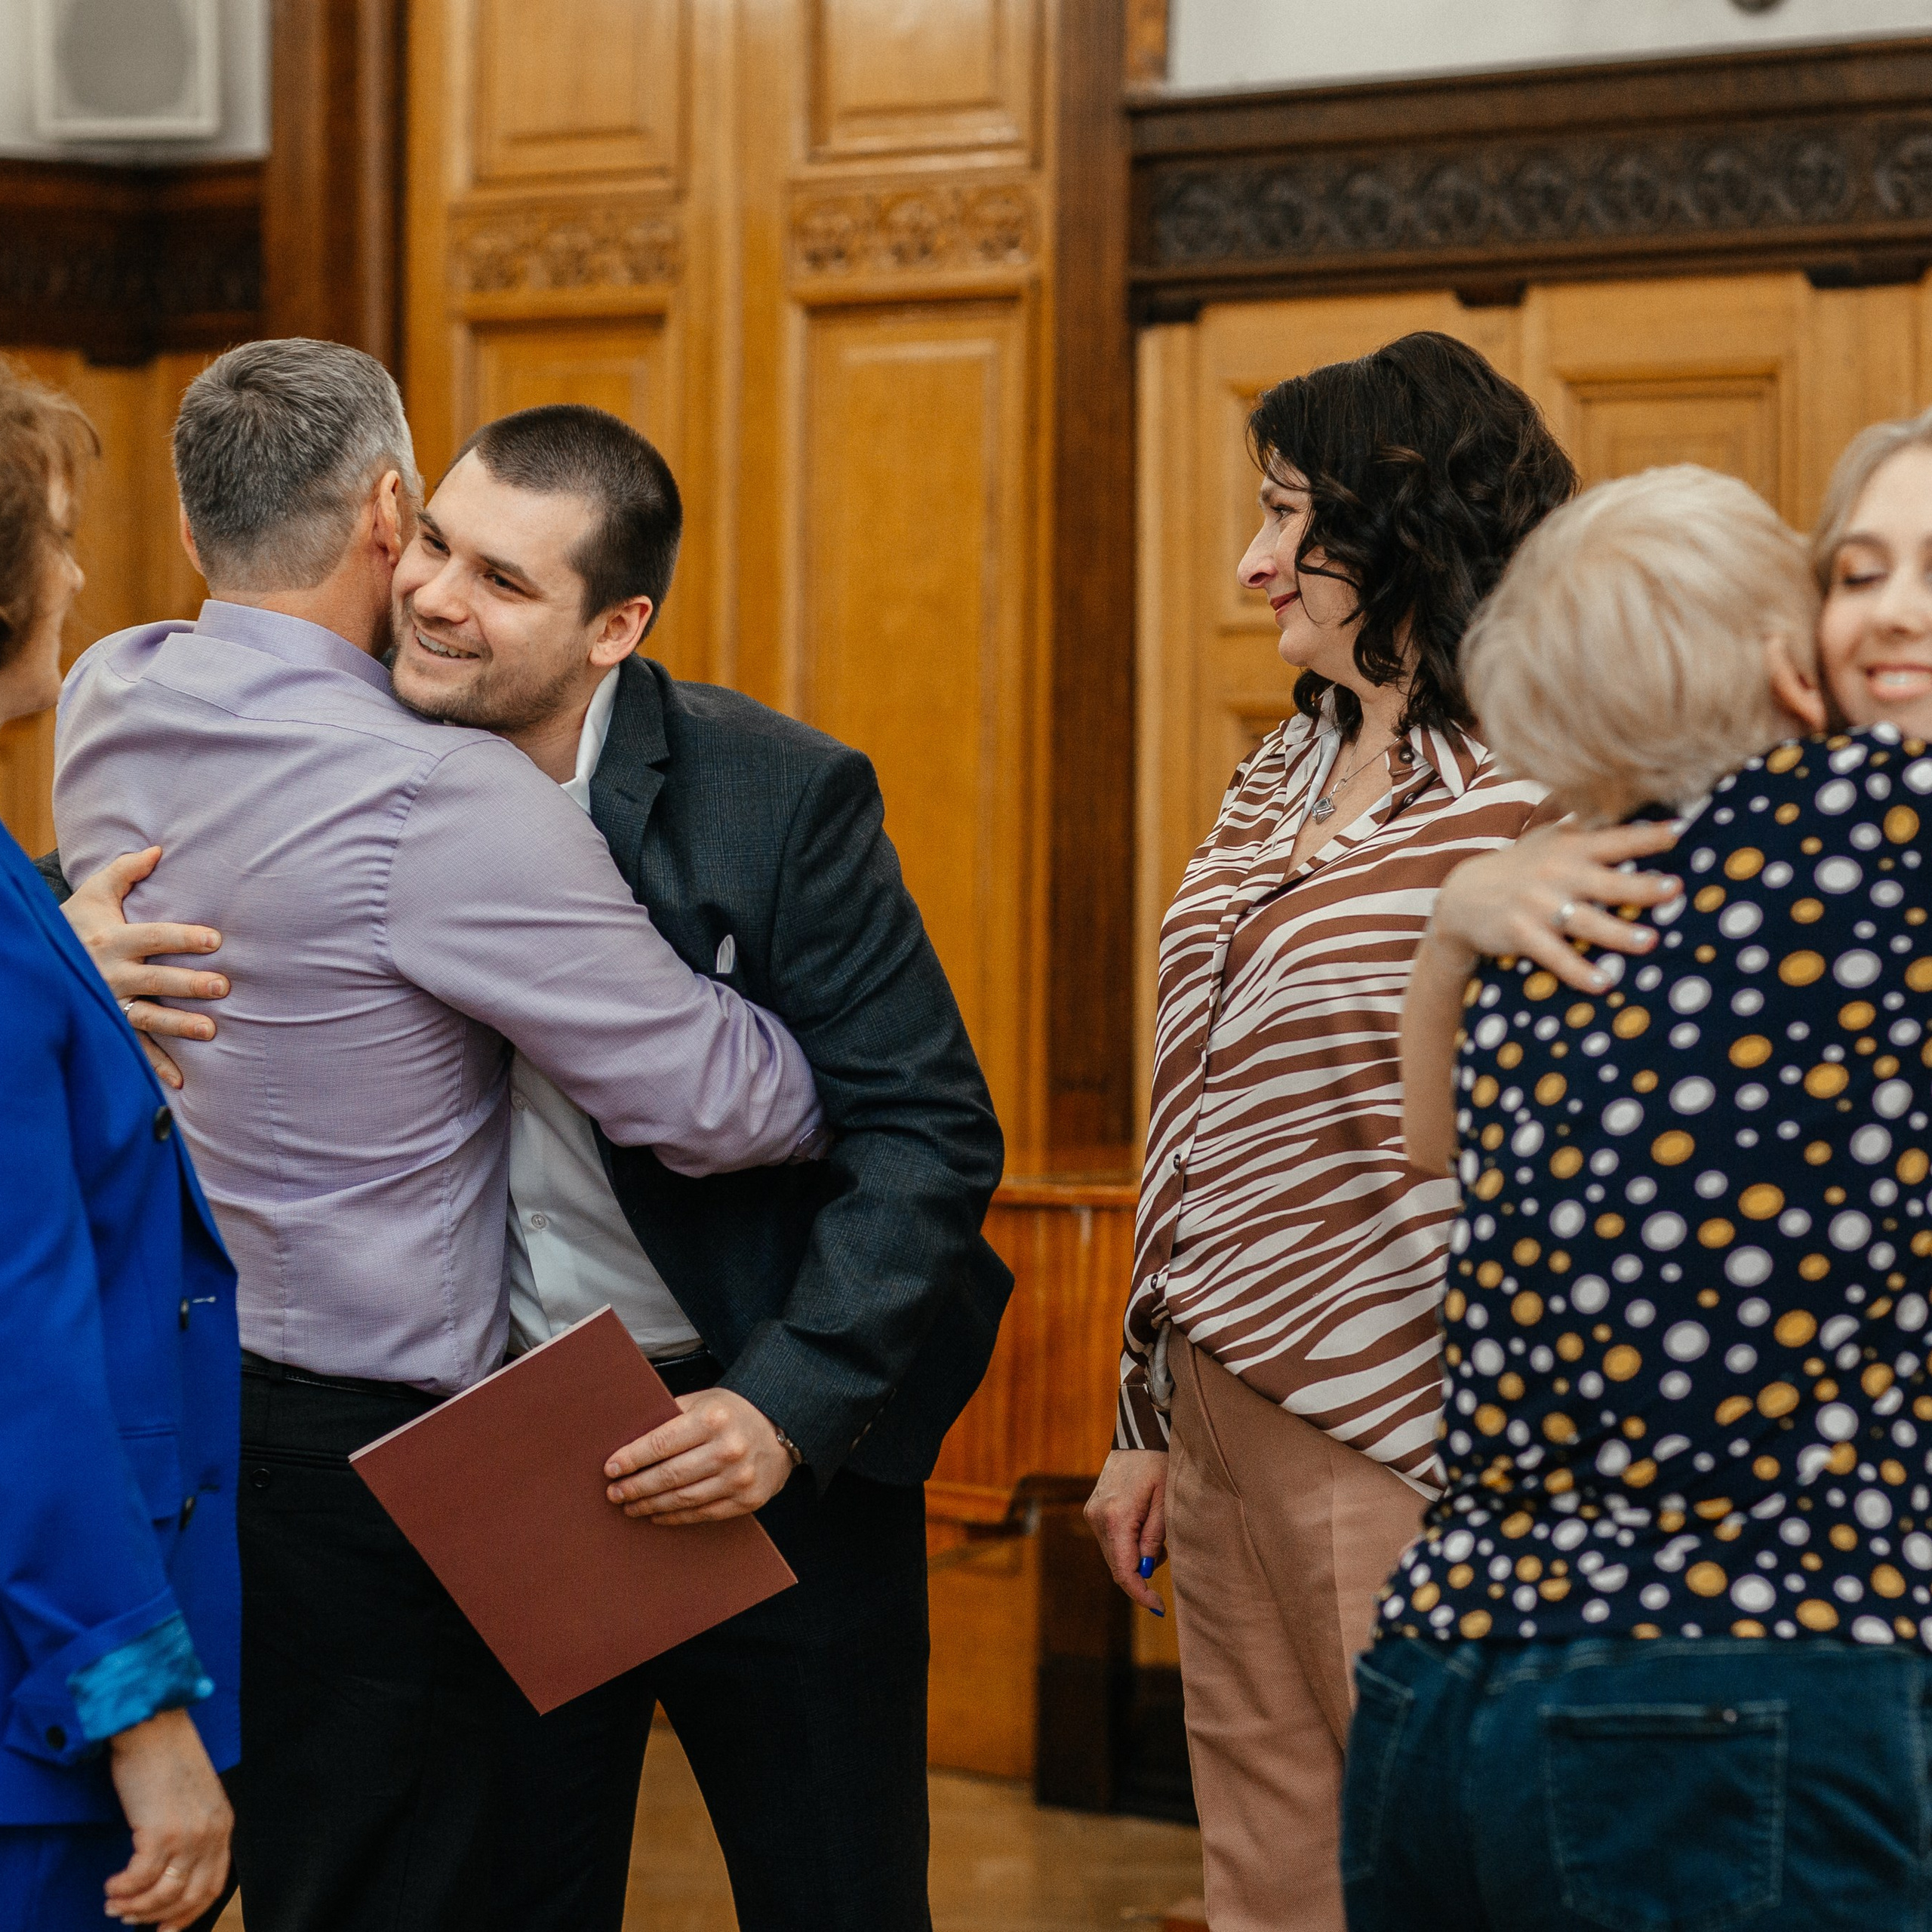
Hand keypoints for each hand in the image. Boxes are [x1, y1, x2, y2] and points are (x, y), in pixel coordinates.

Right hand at [61, 847, 226, 1090]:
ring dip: (179, 1025)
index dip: (183, 937)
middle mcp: (111, 973)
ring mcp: (109, 1003)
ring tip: (210, 1031)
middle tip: (223, 986)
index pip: (154, 937)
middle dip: (188, 984)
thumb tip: (158, 848)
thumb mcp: (95, 893)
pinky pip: (134, 1047)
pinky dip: (156, 1065)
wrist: (40, 956)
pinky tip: (181, 1081)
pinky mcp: (109, 1025)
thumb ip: (126, 871)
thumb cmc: (77, 921)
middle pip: (156, 979)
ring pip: (148, 1016)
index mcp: (112, 939)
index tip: (215, 939)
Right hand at [104, 1706, 231, 1929]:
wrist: (154, 1727)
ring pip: (162, 1893)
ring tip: (115, 1904)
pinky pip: (139, 1879)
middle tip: (130, 1918)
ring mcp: (187, 1834)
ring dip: (134, 1906)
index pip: (214, 1885)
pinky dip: (122, 1889)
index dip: (189, 1913)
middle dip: (157, 1916)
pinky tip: (110, 1886)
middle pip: (189, 1896)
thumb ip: (193, 1830)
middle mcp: (211, 1833)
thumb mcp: (195, 1797)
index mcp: (224, 1824)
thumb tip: (173, 1870)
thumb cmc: (167, 1759)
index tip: (165, 1930)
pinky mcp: (159, 1832)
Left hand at [604, 1387, 796, 1523]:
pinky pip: (703, 1513)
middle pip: (669, 1475)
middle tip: (613, 1493)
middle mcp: (729, 1449)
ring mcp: (740, 1478)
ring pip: (683, 1499)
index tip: (610, 1469)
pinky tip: (657, 1515)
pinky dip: (675, 1517)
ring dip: (651, 1505)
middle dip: (636, 1487)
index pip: (661, 1443)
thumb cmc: (731, 1413)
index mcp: (713, 1419)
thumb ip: (669, 1416)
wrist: (781, 1427)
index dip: (632, 1459)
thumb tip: (625, 1440)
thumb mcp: (703, 1401)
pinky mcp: (747, 1500)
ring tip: (630, 1506)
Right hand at [1083, 1448, 1169, 1614]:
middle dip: (1141, 1574)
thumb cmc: (1158, 1463)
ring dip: (1135, 1557)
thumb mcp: (1165, 1501)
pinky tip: (1144, 1526)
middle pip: (1116, 1566)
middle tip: (1166, 1561)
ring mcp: (1092, 1513)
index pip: (1123, 1571)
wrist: (1139, 1434)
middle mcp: (1097, 1518)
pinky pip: (1110, 1540)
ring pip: (1113, 1554)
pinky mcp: (1093, 1509)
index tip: (1158, 1607)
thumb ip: (1155, 1537)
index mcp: (1116, 1518)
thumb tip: (1146, 1568)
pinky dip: (1127, 1544)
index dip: (1139, 1593)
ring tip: (1158, 1534)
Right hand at [1430, 819, 1682, 993]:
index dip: (1647, 836)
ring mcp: (1538, 904)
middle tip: (1674, 889)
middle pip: (1605, 881)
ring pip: (1585, 920)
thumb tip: (1632, 805)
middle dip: (1640, 886)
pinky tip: (1603, 984)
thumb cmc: (1521, 867)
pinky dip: (1578, 971)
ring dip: (1618, 933)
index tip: (1680, 831)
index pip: (1614, 839)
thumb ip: (1587, 828)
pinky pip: (1554, 955)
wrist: (1463, 896)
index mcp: (1570, 848)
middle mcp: (1556, 873)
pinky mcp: (1521, 933)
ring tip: (1649, 942)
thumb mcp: (1549, 839)